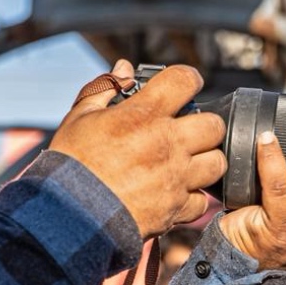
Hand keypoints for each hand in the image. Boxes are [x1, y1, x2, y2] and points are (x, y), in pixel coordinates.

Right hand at [49, 61, 226, 239]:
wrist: (69, 215)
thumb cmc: (70, 164)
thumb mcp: (79, 118)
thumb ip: (105, 90)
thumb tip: (124, 69)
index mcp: (143, 115)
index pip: (185, 80)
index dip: (187, 79)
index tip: (182, 87)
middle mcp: (166, 143)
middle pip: (214, 124)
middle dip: (203, 124)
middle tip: (185, 131)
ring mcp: (175, 177)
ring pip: (216, 163)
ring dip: (204, 160)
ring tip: (186, 163)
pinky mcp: (174, 208)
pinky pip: (201, 201)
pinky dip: (191, 198)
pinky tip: (175, 193)